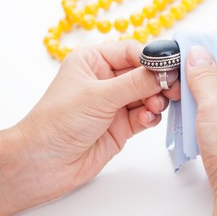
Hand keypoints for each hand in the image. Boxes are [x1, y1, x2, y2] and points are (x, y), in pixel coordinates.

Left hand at [0, 40, 179, 215]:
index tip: (171, 67)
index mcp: (93, 61)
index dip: (152, 58)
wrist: (43, 164)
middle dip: (158, 81)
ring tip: (153, 107)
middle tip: (172, 89)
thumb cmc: (58, 123)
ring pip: (148, 94)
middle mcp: (105, 80)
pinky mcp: (122, 126)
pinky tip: (146, 120)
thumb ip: (135, 82)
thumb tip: (166, 70)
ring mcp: (115, 104)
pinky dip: (151, 116)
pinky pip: (145, 115)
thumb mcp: (98, 96)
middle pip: (143, 73)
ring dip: (156, 99)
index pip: (132, 51)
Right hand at [185, 46, 216, 215]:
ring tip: (180, 103)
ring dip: (199, 102)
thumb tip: (197, 53)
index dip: (205, 57)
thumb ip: (204, 78)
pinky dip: (204, 119)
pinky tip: (190, 122)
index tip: (182, 53)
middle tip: (176, 83)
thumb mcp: (216, 108)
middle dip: (199, 83)